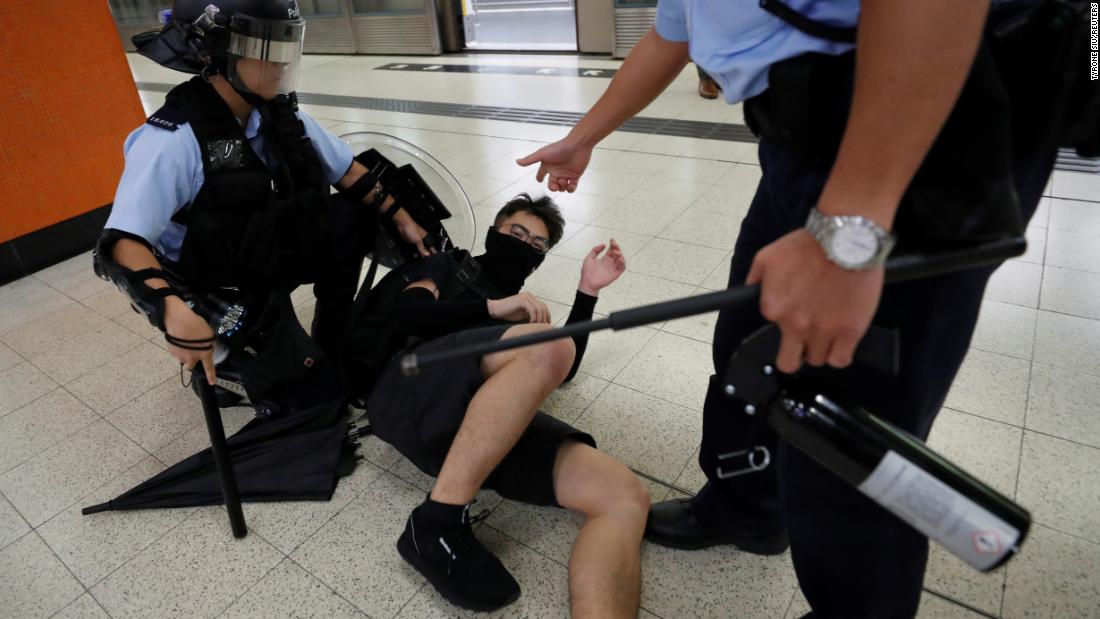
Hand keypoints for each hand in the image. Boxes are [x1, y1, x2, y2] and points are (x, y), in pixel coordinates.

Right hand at [163, 297, 216, 384]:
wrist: (179, 320)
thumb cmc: (196, 325)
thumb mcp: (208, 334)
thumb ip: (208, 344)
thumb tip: (207, 346)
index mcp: (204, 353)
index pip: (209, 367)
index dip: (211, 375)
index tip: (212, 383)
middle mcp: (192, 358)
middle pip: (190, 366)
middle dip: (190, 362)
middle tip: (190, 353)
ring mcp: (180, 355)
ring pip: (182, 358)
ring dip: (183, 353)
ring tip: (184, 342)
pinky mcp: (171, 351)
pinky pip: (175, 352)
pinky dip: (177, 348)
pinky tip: (179, 339)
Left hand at [393, 208, 433, 256]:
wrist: (402, 225)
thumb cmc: (412, 228)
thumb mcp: (418, 240)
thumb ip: (422, 248)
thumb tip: (427, 254)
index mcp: (426, 238)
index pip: (431, 247)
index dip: (432, 252)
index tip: (432, 259)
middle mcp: (422, 240)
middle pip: (425, 249)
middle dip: (425, 254)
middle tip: (425, 260)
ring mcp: (416, 241)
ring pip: (419, 250)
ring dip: (419, 254)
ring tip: (419, 259)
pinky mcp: (411, 242)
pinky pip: (414, 249)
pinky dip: (414, 252)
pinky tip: (414, 255)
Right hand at [487, 292, 551, 323]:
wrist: (496, 309)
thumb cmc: (509, 313)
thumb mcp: (523, 315)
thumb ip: (532, 316)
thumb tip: (542, 324)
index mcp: (531, 298)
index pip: (543, 306)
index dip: (547, 316)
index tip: (546, 325)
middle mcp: (530, 296)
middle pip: (543, 307)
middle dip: (544, 319)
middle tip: (541, 328)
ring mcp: (526, 297)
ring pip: (539, 309)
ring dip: (539, 319)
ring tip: (535, 326)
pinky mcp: (522, 300)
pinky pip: (533, 310)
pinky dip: (533, 318)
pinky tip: (529, 323)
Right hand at [516, 139, 591, 192]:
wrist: (577, 145)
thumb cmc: (559, 148)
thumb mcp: (542, 154)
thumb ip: (530, 160)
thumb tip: (517, 161)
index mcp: (548, 166)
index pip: (541, 174)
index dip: (539, 178)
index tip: (539, 180)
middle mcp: (556, 170)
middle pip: (552, 184)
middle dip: (552, 188)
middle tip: (555, 185)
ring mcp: (566, 174)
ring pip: (561, 187)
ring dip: (562, 187)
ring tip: (564, 181)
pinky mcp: (575, 176)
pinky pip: (572, 187)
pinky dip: (570, 189)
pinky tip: (570, 185)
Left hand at [579, 239, 625, 295]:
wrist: (587, 283)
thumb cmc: (587, 272)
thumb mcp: (589, 258)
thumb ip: (595, 250)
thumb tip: (604, 244)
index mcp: (604, 259)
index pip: (611, 250)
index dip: (612, 244)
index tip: (611, 239)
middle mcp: (610, 263)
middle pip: (617, 253)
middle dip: (617, 247)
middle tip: (614, 244)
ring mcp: (613, 268)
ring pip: (621, 259)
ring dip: (620, 254)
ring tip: (615, 252)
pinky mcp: (615, 274)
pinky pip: (622, 268)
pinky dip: (623, 263)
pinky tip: (620, 258)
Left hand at [747, 229, 883, 373]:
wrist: (845, 238)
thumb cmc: (809, 244)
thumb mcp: (767, 256)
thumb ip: (754, 279)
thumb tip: (749, 293)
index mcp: (774, 308)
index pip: (773, 328)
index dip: (785, 320)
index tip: (795, 311)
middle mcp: (795, 325)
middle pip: (789, 361)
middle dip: (795, 353)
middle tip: (804, 342)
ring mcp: (823, 331)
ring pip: (817, 360)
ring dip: (820, 349)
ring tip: (827, 332)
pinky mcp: (850, 331)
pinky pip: (840, 360)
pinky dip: (840, 355)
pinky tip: (841, 343)